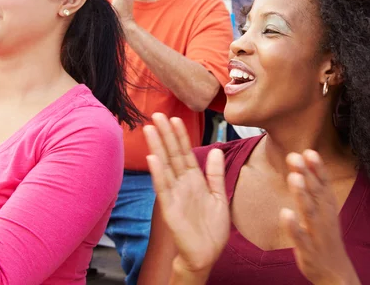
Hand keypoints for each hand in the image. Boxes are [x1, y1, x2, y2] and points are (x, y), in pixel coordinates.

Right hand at [145, 113, 229, 273]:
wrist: (207, 254)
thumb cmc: (212, 229)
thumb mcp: (219, 196)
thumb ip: (216, 174)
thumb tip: (216, 150)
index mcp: (195, 180)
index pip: (186, 153)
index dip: (181, 136)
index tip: (175, 118)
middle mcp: (182, 184)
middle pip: (173, 154)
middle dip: (166, 134)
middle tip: (157, 114)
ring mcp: (175, 195)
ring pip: (165, 166)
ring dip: (158, 147)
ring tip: (150, 128)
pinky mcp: (170, 209)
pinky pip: (163, 188)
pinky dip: (158, 173)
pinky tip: (153, 158)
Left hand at [280, 151, 359, 284]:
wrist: (336, 273)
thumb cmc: (326, 236)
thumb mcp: (324, 211)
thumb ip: (314, 188)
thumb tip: (303, 164)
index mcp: (329, 207)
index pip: (324, 184)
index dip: (318, 168)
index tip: (309, 151)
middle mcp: (326, 218)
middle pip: (316, 193)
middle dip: (307, 174)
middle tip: (295, 156)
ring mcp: (318, 234)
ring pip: (310, 212)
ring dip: (302, 195)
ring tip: (293, 178)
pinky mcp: (309, 250)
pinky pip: (301, 238)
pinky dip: (294, 226)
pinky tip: (285, 214)